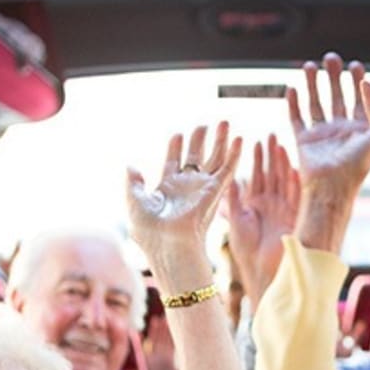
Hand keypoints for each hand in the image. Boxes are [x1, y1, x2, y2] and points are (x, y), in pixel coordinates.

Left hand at [126, 123, 241, 285]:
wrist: (169, 245)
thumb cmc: (150, 231)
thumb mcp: (135, 202)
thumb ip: (133, 184)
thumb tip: (130, 166)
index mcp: (168, 189)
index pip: (174, 162)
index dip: (176, 148)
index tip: (178, 135)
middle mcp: (187, 187)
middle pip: (196, 157)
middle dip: (199, 140)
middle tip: (204, 125)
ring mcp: (202, 188)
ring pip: (214, 159)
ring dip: (220, 141)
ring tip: (225, 123)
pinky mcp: (215, 191)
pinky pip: (227, 169)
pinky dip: (234, 154)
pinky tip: (240, 139)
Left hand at [222, 134, 299, 305]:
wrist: (263, 271)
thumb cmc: (246, 251)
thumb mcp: (235, 221)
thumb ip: (234, 200)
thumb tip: (229, 179)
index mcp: (255, 205)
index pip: (257, 177)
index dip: (257, 159)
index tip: (255, 141)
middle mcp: (271, 205)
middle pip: (271, 175)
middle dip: (271, 155)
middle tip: (270, 135)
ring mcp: (284, 210)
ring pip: (283, 181)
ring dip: (282, 164)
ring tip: (280, 145)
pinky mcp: (294, 217)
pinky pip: (296, 196)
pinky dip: (295, 182)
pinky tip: (293, 167)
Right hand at [287, 53, 369, 251]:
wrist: (332, 190)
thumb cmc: (356, 168)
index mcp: (360, 129)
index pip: (359, 99)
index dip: (357, 81)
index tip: (355, 64)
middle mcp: (341, 130)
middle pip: (336, 97)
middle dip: (334, 77)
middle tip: (332, 58)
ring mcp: (322, 134)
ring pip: (316, 103)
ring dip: (312, 84)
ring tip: (309, 65)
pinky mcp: (304, 140)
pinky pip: (297, 118)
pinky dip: (293, 103)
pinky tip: (292, 87)